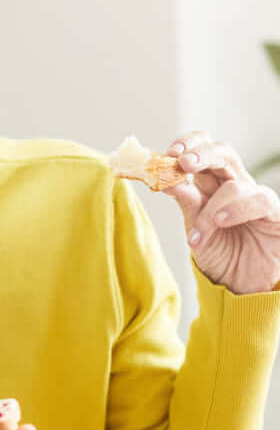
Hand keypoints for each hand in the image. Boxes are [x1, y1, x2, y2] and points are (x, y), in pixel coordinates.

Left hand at [164, 132, 279, 293]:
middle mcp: (235, 185)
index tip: (167, 153)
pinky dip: (236, 210)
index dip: (187, 144)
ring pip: (235, 184)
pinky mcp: (275, 213)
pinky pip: (260, 200)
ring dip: (212, 207)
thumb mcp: (194, 227)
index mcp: (211, 183)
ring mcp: (256, 197)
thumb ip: (184, 201)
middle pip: (223, 152)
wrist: (241, 284)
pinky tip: (221, 223)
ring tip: (198, 233)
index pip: (202, 150)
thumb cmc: (218, 253)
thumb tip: (161, 177)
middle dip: (200, 154)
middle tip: (181, 163)